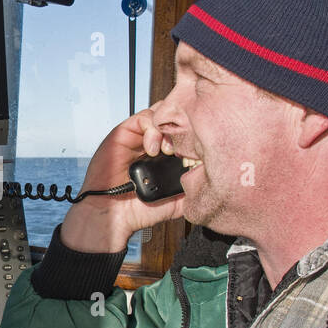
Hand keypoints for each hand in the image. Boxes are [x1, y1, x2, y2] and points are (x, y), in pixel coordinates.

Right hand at [60, 101, 186, 251]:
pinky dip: (152, 129)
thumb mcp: (176, 202)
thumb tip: (214, 179)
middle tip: (186, 147)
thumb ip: (193, 190)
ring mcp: (140, 137)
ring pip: (161, 113)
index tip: (200, 154)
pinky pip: (143, 118)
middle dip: (184, 128)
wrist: (113, 215)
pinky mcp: (124, 133)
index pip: (188, 132)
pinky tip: (151, 149)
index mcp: (168, 155)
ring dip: (168, 128)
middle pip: (175, 117)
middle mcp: (155, 142)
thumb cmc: (139, 210)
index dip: (196, 137)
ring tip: (167, 150)